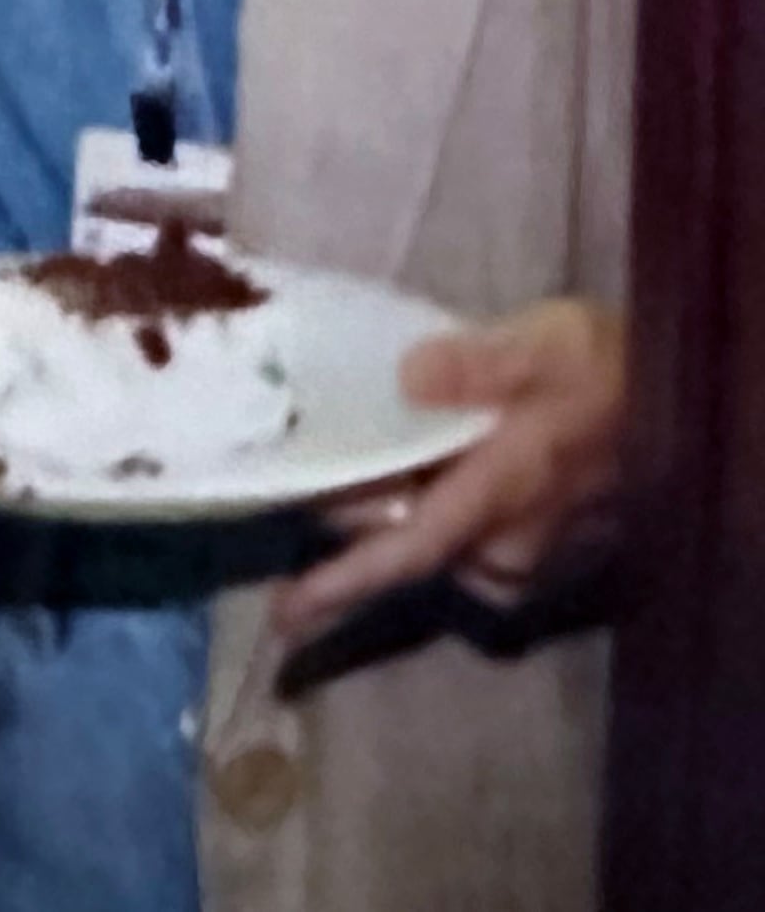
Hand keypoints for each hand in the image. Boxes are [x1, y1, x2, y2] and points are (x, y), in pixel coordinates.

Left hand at [272, 300, 623, 645]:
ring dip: (387, 520)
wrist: (680, 395)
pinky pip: (464, 532)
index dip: (344, 586)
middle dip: (348, 537)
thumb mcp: (544, 346)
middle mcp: (509, 536)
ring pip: (435, 543)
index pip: (409, 554)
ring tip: (332, 480)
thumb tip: (411, 377)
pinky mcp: (541, 530)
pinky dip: (425, 507)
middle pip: (408, 549)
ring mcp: (529, 541)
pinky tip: (404, 467)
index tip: (284, 618)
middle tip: (286, 500)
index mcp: (501, 495)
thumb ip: (478, 362)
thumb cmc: (607, 369)